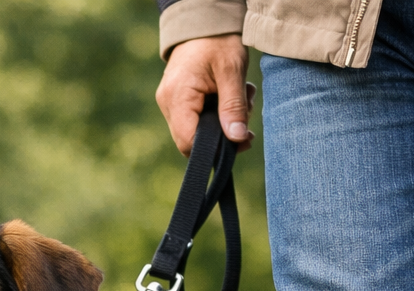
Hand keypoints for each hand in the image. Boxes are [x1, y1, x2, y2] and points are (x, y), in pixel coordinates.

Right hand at [155, 35, 255, 155]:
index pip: (189, 142)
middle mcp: (167, 103)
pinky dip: (216, 114)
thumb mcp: (232, 72)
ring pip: (196, 130)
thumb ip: (233, 107)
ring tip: (241, 99)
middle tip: (245, 115)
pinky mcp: (176, 100)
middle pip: (192, 140)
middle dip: (223, 134)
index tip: (242, 140)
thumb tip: (237, 139)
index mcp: (177, 97)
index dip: (215, 149)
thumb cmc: (217, 40)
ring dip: (223, 122)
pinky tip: (229, 97)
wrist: (203, 19)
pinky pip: (196, 119)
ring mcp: (169, 102)